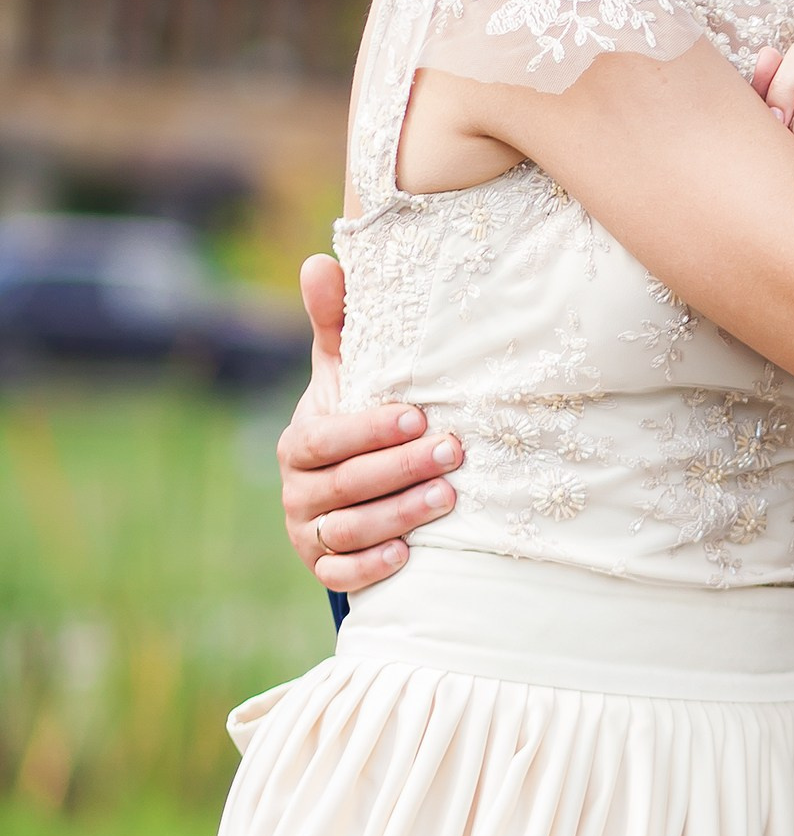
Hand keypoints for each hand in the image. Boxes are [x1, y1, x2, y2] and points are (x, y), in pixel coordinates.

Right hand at [275, 253, 461, 589]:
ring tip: (449, 497)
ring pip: (347, 529)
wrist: (350, 488)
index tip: (417, 416)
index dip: (368, 429)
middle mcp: (297, 489)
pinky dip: (369, 566)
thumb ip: (336, 323)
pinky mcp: (323, 568)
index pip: (326, 438)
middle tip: (455, 451)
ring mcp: (308, 532)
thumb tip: (321, 261)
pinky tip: (406, 553)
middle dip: (401, 468)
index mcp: (299, 441)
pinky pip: (340, 574)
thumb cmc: (355, 417)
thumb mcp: (345, 373)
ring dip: (399, 514)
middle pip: (344, 483)